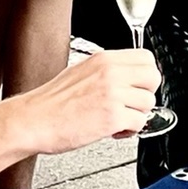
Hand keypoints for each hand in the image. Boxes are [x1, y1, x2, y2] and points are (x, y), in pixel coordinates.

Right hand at [10, 48, 160, 153]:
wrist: (33, 120)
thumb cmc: (50, 103)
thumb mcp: (81, 73)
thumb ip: (107, 72)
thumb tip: (128, 80)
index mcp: (103, 60)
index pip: (146, 58)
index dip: (145, 76)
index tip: (137, 87)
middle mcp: (110, 73)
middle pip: (154, 78)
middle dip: (146, 94)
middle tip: (131, 104)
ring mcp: (113, 94)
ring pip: (149, 103)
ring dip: (136, 115)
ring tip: (117, 119)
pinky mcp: (113, 116)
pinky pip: (140, 123)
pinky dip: (129, 131)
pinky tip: (113, 130)